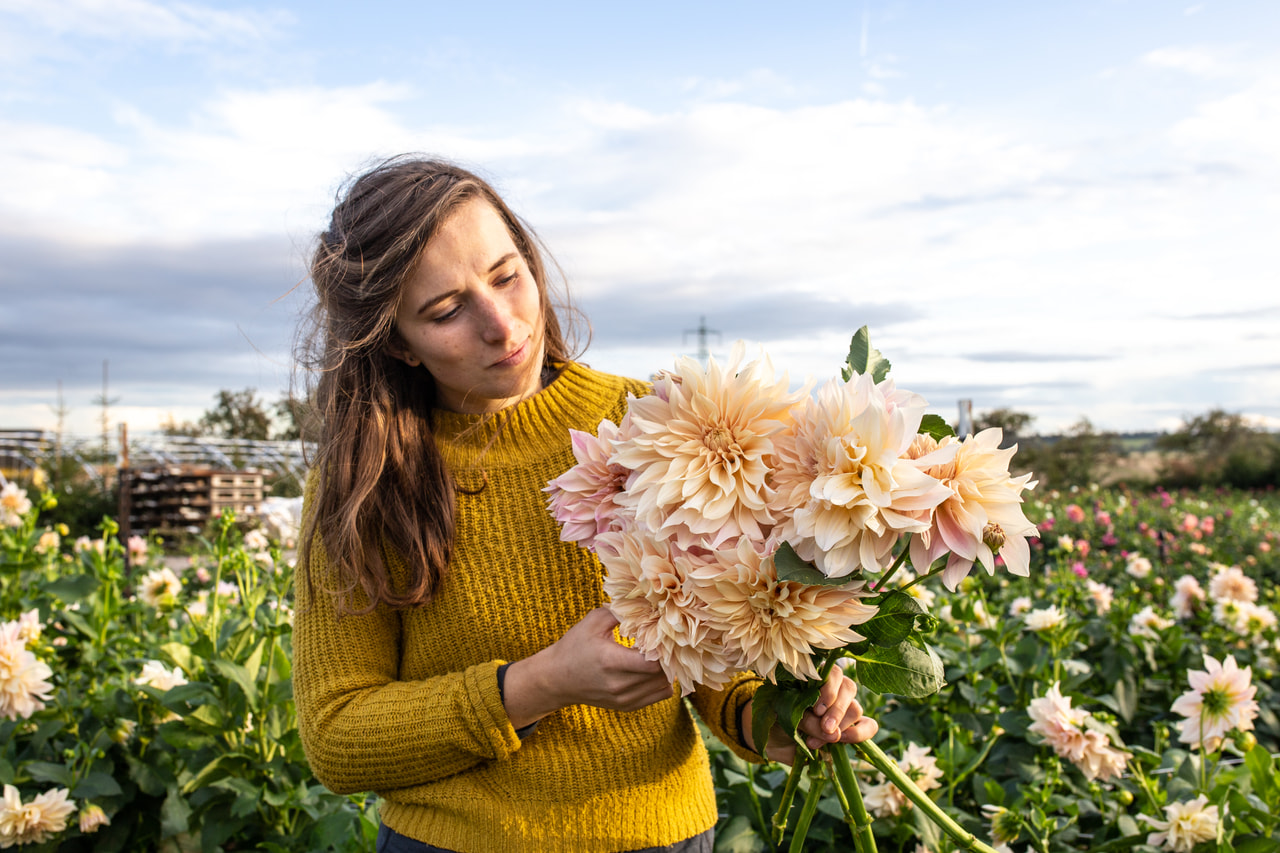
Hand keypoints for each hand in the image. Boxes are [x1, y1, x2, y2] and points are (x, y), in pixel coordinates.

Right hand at [501, 608, 674, 727]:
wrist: (555, 679)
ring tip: (661, 654)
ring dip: (667, 671)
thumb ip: (620, 611)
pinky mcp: (626, 707)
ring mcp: (623, 699)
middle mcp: (619, 685)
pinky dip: (661, 682)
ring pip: (663, 687)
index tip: (665, 633)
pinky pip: (657, 696)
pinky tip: (653, 668)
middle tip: (669, 641)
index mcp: (611, 661)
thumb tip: (647, 601)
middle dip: (669, 657)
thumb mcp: (593, 622)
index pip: (653, 662)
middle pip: (662, 675)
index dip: (664, 648)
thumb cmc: (574, 646)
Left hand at [744, 666, 877, 764]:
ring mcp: (843, 708)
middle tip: (825, 728)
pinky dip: (861, 733)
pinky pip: (869, 725)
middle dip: (837, 711)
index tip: (817, 710)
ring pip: (856, 708)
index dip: (829, 691)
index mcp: (814, 677)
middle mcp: (832, 689)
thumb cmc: (775, 722)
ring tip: (817, 742)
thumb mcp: (785, 718)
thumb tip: (834, 734)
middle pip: (849, 689)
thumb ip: (808, 722)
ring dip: (841, 727)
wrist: (773, 742)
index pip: (833, 673)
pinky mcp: (850, 728)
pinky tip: (843, 741)